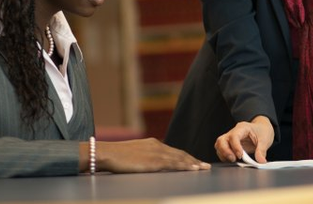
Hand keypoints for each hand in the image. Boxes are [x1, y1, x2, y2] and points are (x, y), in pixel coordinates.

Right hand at [95, 138, 209, 172]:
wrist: (106, 153)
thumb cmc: (116, 156)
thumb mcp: (134, 154)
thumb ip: (145, 157)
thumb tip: (151, 164)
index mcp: (152, 143)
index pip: (173, 151)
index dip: (186, 157)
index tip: (195, 162)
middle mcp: (157, 146)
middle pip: (180, 154)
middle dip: (193, 160)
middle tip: (205, 166)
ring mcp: (156, 153)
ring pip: (179, 158)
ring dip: (193, 163)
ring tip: (203, 168)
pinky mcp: (153, 161)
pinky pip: (173, 164)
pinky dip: (185, 166)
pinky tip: (192, 169)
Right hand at [214, 115, 274, 162]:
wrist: (261, 129)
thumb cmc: (262, 131)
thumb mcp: (265, 139)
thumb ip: (262, 150)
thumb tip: (261, 161)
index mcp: (242, 128)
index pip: (234, 136)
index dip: (235, 146)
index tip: (240, 155)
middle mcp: (233, 132)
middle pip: (222, 140)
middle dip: (225, 151)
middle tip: (233, 159)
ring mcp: (230, 139)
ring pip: (219, 145)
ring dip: (223, 154)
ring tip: (233, 160)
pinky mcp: (229, 145)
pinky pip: (221, 150)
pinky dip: (224, 157)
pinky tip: (232, 160)